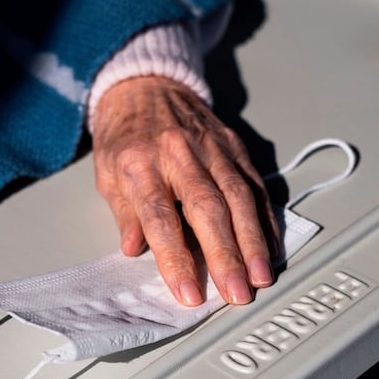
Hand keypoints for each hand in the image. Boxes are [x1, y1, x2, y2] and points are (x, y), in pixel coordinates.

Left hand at [91, 76, 280, 305]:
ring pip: (239, 196)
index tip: (188, 293)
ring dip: (253, 241)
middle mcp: (180, 152)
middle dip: (226, 255)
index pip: (159, 216)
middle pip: (207, 208)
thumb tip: (134, 249)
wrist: (146, 84)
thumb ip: (125, 213)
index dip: (175, 257)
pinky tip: (271, 247)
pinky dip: (266, 219)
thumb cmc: (125, 136)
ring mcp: (212, 147)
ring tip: (261, 276)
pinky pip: (255, 185)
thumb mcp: (107, 174)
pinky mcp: (234, 145)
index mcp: (140, 162)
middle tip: (237, 293)